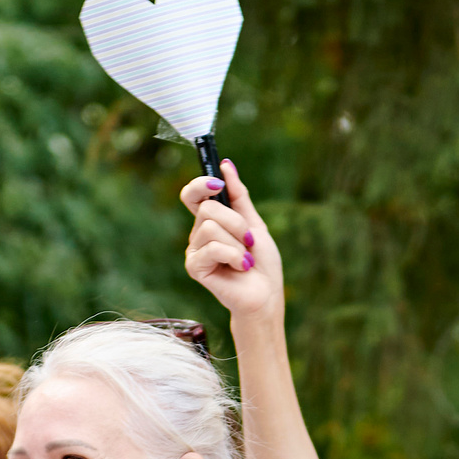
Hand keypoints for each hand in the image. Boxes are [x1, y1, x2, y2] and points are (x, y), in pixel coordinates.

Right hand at [180, 160, 281, 322]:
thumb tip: (226, 164)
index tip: (218, 182)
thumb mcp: (254, 223)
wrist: (266, 294)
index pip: (193, 195)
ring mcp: (194, 251)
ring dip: (237, 242)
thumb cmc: (262, 262)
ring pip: (211, 227)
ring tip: (245, 259)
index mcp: (210, 222)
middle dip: (236, 222)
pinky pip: (212, 247)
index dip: (201, 184)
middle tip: (248, 240)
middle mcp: (198, 234)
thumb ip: (239, 196)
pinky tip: (241, 267)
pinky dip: (234, 256)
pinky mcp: (195, 267)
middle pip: (207, 208)